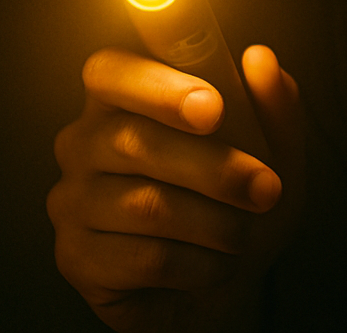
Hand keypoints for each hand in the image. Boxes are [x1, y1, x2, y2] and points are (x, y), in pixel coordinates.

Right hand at [48, 44, 305, 331]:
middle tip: (266, 188)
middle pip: (133, 141)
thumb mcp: (274, 151)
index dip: (157, 85)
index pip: (110, 69)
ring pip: (144, 204)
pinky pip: (143, 258)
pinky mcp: (76, 258)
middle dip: (214, 167)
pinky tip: (217, 264)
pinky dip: (198, 264)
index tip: (214, 106)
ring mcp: (72, 200)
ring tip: (246, 233)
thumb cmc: (238, 200)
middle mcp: (83, 142)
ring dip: (214, 222)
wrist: (225, 286)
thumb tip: (261, 59)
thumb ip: (272, 104)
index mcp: (122, 97)